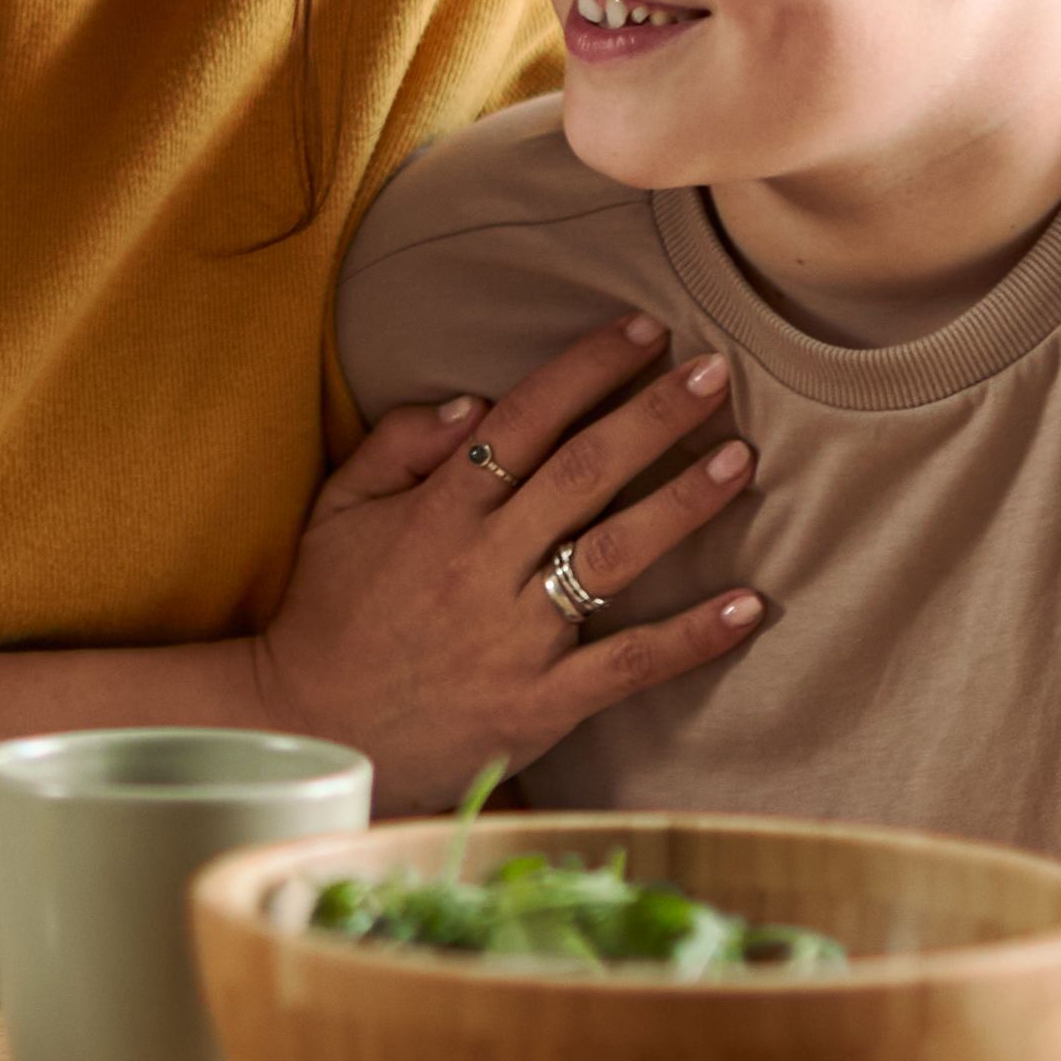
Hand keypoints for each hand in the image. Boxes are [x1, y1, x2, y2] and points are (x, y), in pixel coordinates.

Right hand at [253, 315, 767, 807]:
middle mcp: (483, 562)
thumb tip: (476, 400)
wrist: (312, 730)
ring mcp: (516, 635)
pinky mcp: (541, 703)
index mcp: (438, 510)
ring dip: (684, 503)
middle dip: (655, 415)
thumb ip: (397, 445)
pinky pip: (629, 664)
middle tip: (716, 373)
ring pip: (615, 554)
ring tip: (740, 460)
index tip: (644, 330)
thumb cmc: (327, 615)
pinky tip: (749, 605)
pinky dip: (692, 637)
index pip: (524, 419)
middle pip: (584, 472)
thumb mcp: (336, 510)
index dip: (587, 369)